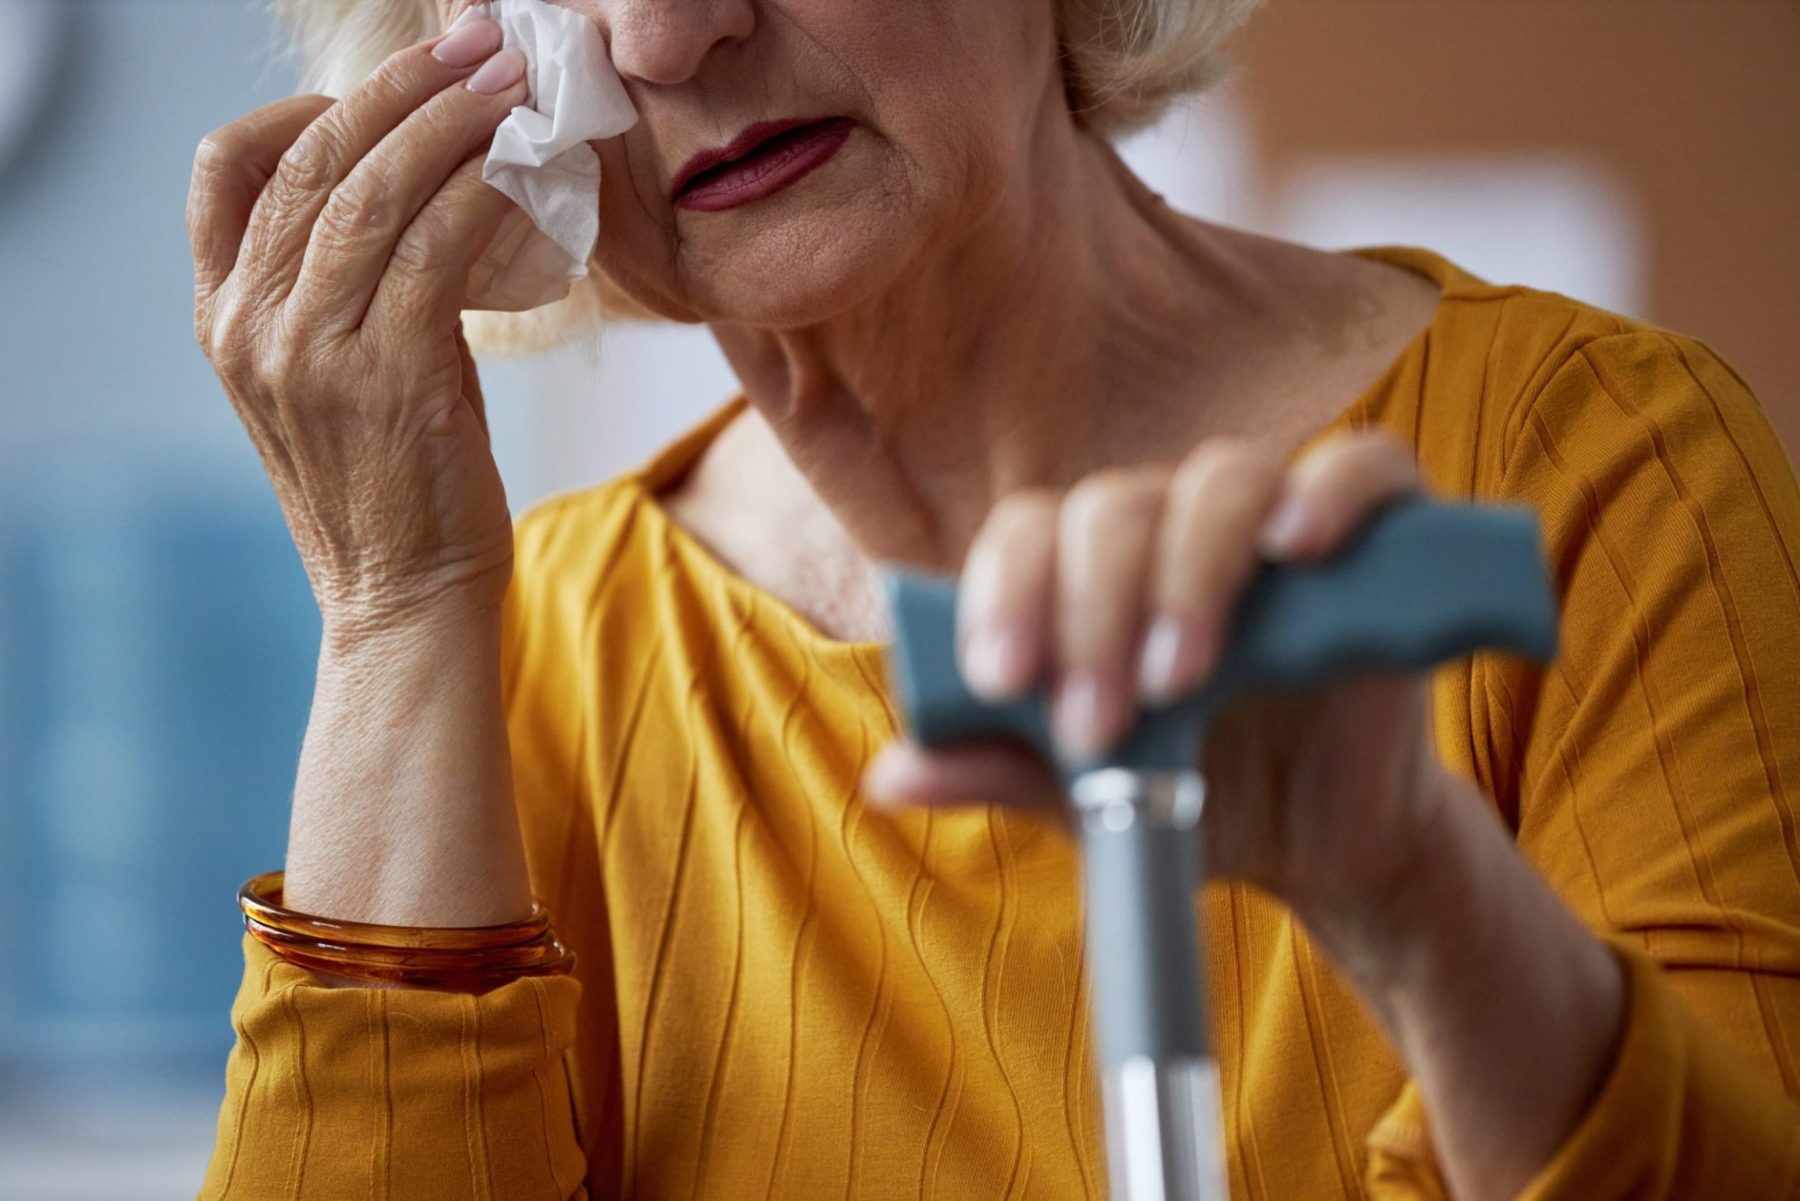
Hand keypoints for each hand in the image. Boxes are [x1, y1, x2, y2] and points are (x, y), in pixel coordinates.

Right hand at [186, 18, 529, 641]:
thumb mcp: (338, 382)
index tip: (381, 89)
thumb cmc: (392, 489)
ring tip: (511, 86)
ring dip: (450, 123)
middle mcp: (249, 328)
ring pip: (372, 192)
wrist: (406, 602)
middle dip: (400, 88)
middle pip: (310, 160)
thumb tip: (432, 197)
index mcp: (224, 322)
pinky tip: (522, 176)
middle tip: (476, 47)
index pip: (225, 174)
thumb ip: (349, 294)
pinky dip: (484, 197)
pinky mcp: (387, 376)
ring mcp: (310, 351)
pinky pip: (437, 250)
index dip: (301, 109)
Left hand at [862, 428, 1455, 915]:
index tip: (1003, 680)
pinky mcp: (1378, 533)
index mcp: (1089, 570)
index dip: (1006, 591)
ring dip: (1188, 571)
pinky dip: (1330, 492)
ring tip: (1179, 675)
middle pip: (1111, 507)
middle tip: (1096, 722)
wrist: (1321, 842)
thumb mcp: (1089, 799)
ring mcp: (1273, 518)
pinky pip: (1363, 466)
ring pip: (1220, 477)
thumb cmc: (1195, 795)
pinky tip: (1298, 547)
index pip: (1027, 532)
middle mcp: (1171, 524)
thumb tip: (888, 776)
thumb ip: (1000, 770)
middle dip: (1090, 612)